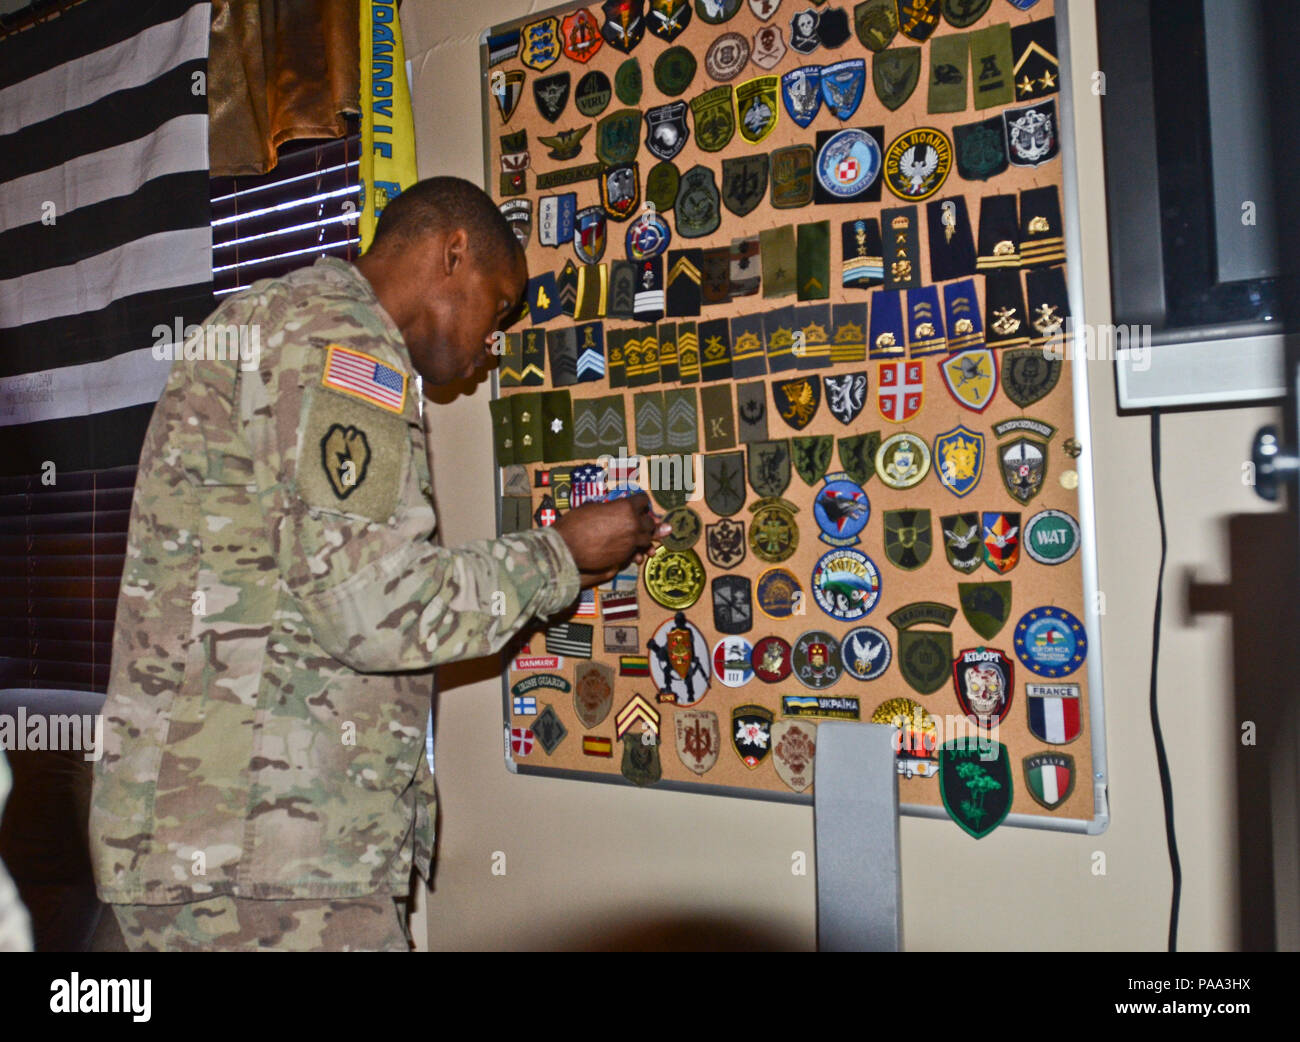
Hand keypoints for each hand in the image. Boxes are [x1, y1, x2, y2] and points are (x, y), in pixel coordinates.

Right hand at [553, 492, 670, 587]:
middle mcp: (633, 523)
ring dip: (644, 537)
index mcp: (625, 507)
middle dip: (646, 521)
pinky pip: (637, 552)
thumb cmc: (575, 524)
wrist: (567, 547)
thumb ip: (609, 507)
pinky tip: (635, 552)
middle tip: (643, 522)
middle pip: (650, 521)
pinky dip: (637, 551)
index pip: (644, 501)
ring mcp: (631, 541)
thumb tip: (611, 507)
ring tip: (641, 538)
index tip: (640, 505)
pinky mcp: (626, 556)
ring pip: (647, 539)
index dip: (641, 503)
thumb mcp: (592, 507)